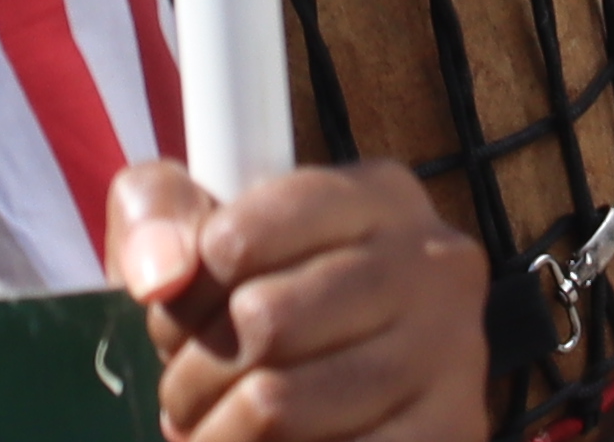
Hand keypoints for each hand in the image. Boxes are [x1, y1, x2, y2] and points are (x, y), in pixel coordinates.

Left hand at [113, 156, 490, 441]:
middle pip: (261, 322)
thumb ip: (157, 212)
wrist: (355, 362)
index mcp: (377, 194)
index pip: (238, 239)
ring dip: (216, 433)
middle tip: (185, 392)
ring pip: (280, 404)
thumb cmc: (267, 287)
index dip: (183, 296)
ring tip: (209, 430)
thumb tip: (161, 273)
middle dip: (194, 372)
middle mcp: (431, 265)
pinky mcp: (456, 431)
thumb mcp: (206, 221)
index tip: (176, 320)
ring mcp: (455, 354)